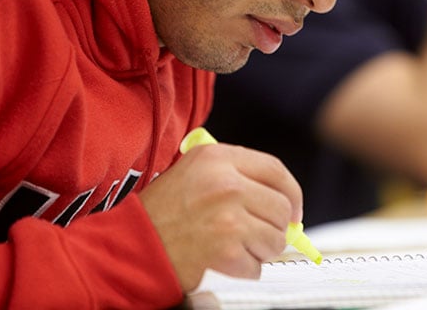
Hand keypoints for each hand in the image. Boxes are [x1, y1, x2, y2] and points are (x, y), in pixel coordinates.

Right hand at [139, 143, 302, 291]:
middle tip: (260, 235)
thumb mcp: (194, 171)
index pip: (276, 170)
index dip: (292, 192)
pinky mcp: (226, 251)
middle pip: (282, 207)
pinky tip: (223, 261)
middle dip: (277, 227)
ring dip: (260, 250)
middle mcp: (226, 183)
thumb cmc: (162, 211)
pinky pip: (257, 266)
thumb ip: (235, 174)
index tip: (293, 209)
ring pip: (275, 239)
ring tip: (234, 246)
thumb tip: (282, 198)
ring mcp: (228, 218)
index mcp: (218, 158)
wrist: (132, 244)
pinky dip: (245, 269)